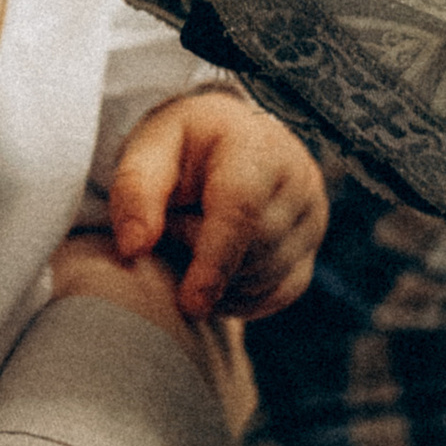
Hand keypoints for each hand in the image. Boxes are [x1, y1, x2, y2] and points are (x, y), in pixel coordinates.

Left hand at [107, 89, 326, 321]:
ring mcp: (312, 220)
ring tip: (194, 234)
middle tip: (173, 223)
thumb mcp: (149, 147)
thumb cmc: (184, 145)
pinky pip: (273, 296)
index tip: (189, 303)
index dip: (214, 260)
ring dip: (217, 277)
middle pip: (252, 250)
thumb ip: (134, 191)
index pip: (242, 210)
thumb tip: (133, 248)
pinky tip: (214, 268)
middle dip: (200, 254)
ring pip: (264, 279)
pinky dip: (236, 294)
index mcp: (256, 146)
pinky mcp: (309, 255)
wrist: (227, 142)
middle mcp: (299, 181)